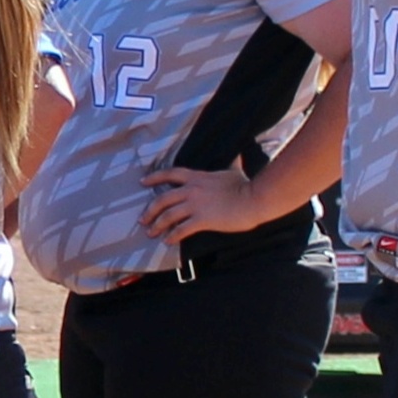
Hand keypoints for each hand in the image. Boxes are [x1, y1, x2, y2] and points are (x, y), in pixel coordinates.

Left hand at [141, 165, 264, 244]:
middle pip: (163, 199)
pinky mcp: (203, 220)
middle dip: (150, 210)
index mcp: (197, 177)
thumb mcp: (235, 171)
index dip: (155, 177)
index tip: (143, 182)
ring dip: (157, 225)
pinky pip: (181, 229)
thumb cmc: (246, 186)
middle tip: (142, 220)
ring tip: (151, 233)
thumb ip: (231, 163)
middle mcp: (192, 190)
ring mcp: (196, 205)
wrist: (254, 199)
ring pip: (168, 215)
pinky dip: (172, 236)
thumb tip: (237, 155)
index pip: (170, 174)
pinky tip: (168, 242)